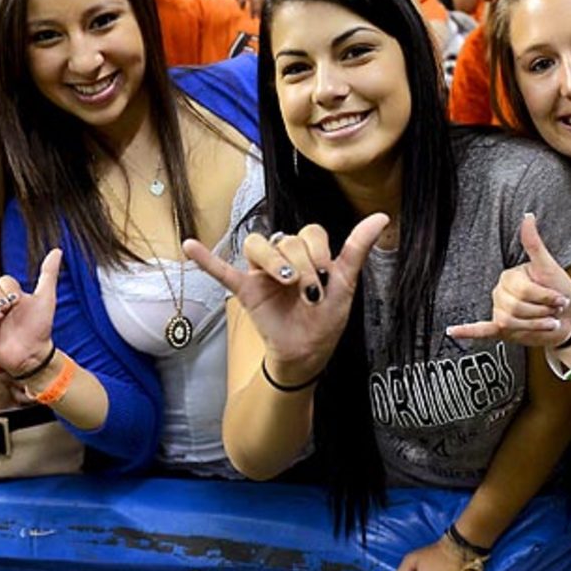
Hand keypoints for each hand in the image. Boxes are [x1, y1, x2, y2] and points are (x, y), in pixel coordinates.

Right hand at [184, 213, 388, 384]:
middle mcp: (283, 257)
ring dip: (273, 260)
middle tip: (309, 292)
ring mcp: (261, 272)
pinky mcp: (244, 290)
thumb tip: (381, 216)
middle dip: (302, 265)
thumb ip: (357, 248)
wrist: (307, 354)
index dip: (319, 252)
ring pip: (258, 245)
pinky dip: (206, 259)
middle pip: (285, 239)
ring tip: (285, 281)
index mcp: (307, 253)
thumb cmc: (326, 319)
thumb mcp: (346, 283)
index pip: (309, 233)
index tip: (327, 279)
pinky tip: (190, 246)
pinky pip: (222, 271)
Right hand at [446, 213, 570, 347]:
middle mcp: (500, 293)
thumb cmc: (561, 291)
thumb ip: (533, 244)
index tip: (560, 299)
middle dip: (541, 312)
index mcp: (509, 277)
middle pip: (515, 308)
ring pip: (509, 322)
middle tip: (554, 311)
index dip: (544, 297)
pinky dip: (465, 331)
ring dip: (533, 326)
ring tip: (546, 321)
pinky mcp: (500, 329)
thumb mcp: (548, 266)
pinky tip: (452, 331)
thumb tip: (528, 216)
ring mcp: (498, 311)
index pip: (523, 291)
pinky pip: (480, 330)